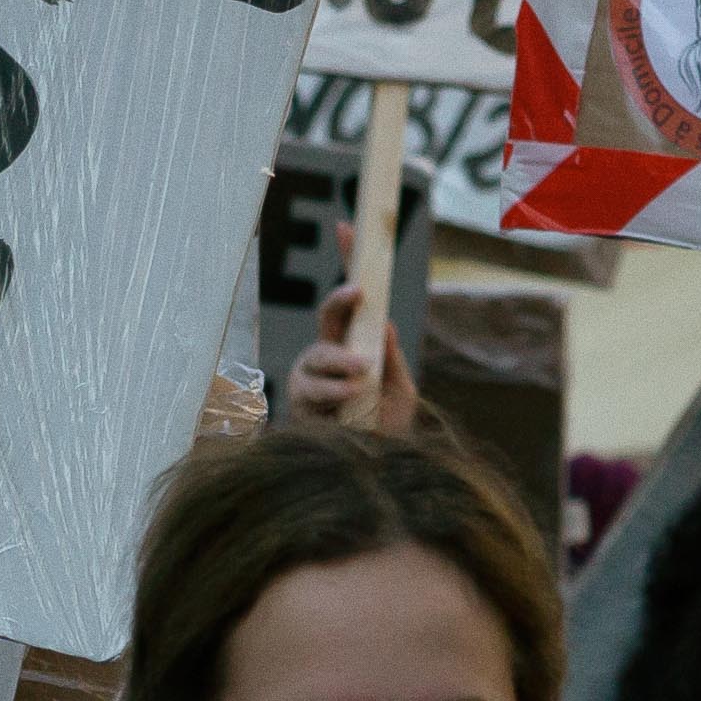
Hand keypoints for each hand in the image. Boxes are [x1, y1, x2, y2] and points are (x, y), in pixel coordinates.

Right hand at [289, 227, 416, 434]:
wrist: (374, 473)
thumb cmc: (386, 429)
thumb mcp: (400, 390)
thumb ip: (392, 358)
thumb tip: (384, 323)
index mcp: (354, 344)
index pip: (349, 300)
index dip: (347, 263)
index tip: (347, 226)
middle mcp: (328, 357)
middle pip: (327, 318)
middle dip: (339, 302)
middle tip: (357, 294)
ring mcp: (311, 381)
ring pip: (316, 355)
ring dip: (339, 360)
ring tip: (361, 372)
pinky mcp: (300, 408)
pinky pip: (311, 390)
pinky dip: (332, 392)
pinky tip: (349, 397)